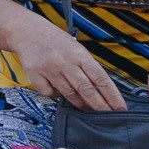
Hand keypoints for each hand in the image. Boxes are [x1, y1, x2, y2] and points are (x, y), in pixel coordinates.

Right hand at [10, 21, 126, 111]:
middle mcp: (65, 62)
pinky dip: (56, 95)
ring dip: (81, 104)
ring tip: (88, 108)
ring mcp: (49, 68)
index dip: (112, 95)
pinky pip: (49, 93)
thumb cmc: (56, 41)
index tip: (120, 108)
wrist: (28, 31)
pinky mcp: (35, 74)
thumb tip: (102, 90)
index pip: (100, 78)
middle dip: (100, 106)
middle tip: (109, 117)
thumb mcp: (77, 49)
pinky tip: (59, 91)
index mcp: (79, 54)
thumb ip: (87, 67)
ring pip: (69, 94)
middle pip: (86, 89)